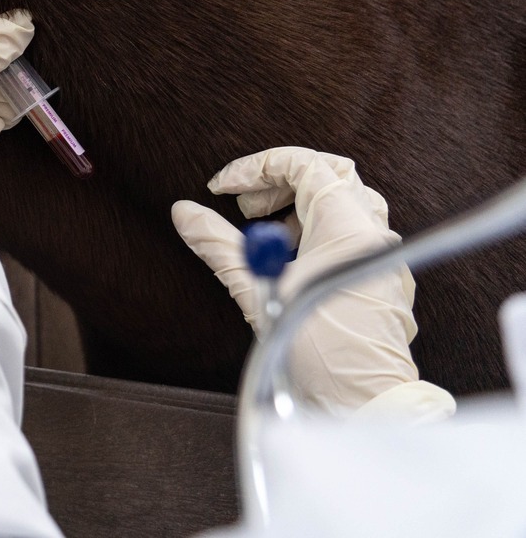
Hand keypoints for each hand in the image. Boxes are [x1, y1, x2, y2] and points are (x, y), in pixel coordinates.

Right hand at [172, 147, 453, 419]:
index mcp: (347, 228)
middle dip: (280, 180)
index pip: (304, 166)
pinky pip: (351, 232)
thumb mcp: (257, 291)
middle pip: (329, 174)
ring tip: (264, 232)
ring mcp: (382, 257)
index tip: (224, 189)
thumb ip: (218, 245)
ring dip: (298, 206)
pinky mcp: (381, 279)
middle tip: (247, 203)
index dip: (256, 169)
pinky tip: (289, 260)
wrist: (364, 402)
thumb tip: (186, 214)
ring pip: (343, 201)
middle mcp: (372, 234)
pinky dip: (315, 231)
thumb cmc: (319, 352)